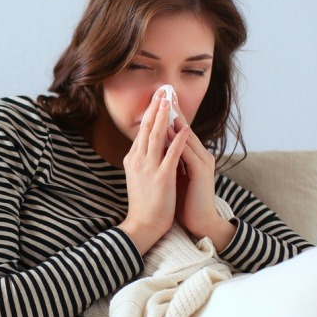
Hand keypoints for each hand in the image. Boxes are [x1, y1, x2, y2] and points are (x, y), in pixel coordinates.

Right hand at [118, 88, 189, 254]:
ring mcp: (149, 168)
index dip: (150, 113)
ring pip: (157, 136)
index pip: (141, 131)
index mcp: (133, 159)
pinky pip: (171, 154)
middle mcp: (138, 160)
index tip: (156, 98)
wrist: (143, 225)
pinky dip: (178, 139)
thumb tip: (148, 145)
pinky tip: (184, 128)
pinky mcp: (162, 177)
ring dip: (164, 117)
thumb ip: (143, 159)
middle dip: (156, 108)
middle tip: (162, 91)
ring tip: (170, 101)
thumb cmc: (144, 203)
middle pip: (147, 129)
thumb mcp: (138, 176)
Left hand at [169, 93, 235, 248]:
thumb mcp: (173, 175)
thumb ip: (167, 159)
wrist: (199, 222)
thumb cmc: (184, 200)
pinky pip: (189, 154)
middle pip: (184, 128)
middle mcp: (200, 155)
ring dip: (175, 121)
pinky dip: (179, 142)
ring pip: (187, 138)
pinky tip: (170, 133)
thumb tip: (154, 146)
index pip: (178, 131)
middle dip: (172, 111)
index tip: (156, 99)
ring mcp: (203, 162)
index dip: (167, 115)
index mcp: (192, 155)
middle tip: (162, 93)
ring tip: (165, 105)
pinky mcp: (202, 173)